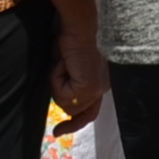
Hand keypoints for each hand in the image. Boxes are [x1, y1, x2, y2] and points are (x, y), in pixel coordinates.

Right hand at [49, 13, 106, 133]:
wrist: (80, 26)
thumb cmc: (72, 40)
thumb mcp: (68, 67)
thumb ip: (69, 85)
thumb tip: (62, 100)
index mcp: (101, 84)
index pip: (90, 112)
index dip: (74, 124)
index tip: (57, 132)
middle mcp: (102, 89)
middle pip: (72, 110)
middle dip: (61, 92)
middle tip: (64, 66)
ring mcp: (96, 90)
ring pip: (65, 104)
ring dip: (57, 84)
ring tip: (66, 62)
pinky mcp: (87, 88)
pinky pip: (61, 95)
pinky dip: (56, 79)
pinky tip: (65, 63)